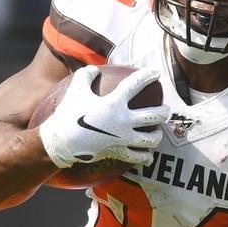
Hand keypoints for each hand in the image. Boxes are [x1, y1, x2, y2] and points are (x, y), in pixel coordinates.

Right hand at [38, 65, 170, 167]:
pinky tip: (148, 154)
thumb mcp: (75, 89)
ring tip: (157, 131)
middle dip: (164, 111)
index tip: (156, 73)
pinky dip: (146, 156)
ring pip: (151, 138)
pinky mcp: (119, 153)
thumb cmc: (68, 114)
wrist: (61, 142)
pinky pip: (138, 157)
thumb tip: (94, 70)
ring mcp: (123, 139)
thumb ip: (86, 75)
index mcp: (114, 103)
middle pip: (154, 116)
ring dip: (157, 134)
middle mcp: (124, 121)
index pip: (135, 85)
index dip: (147, 76)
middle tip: (166, 109)